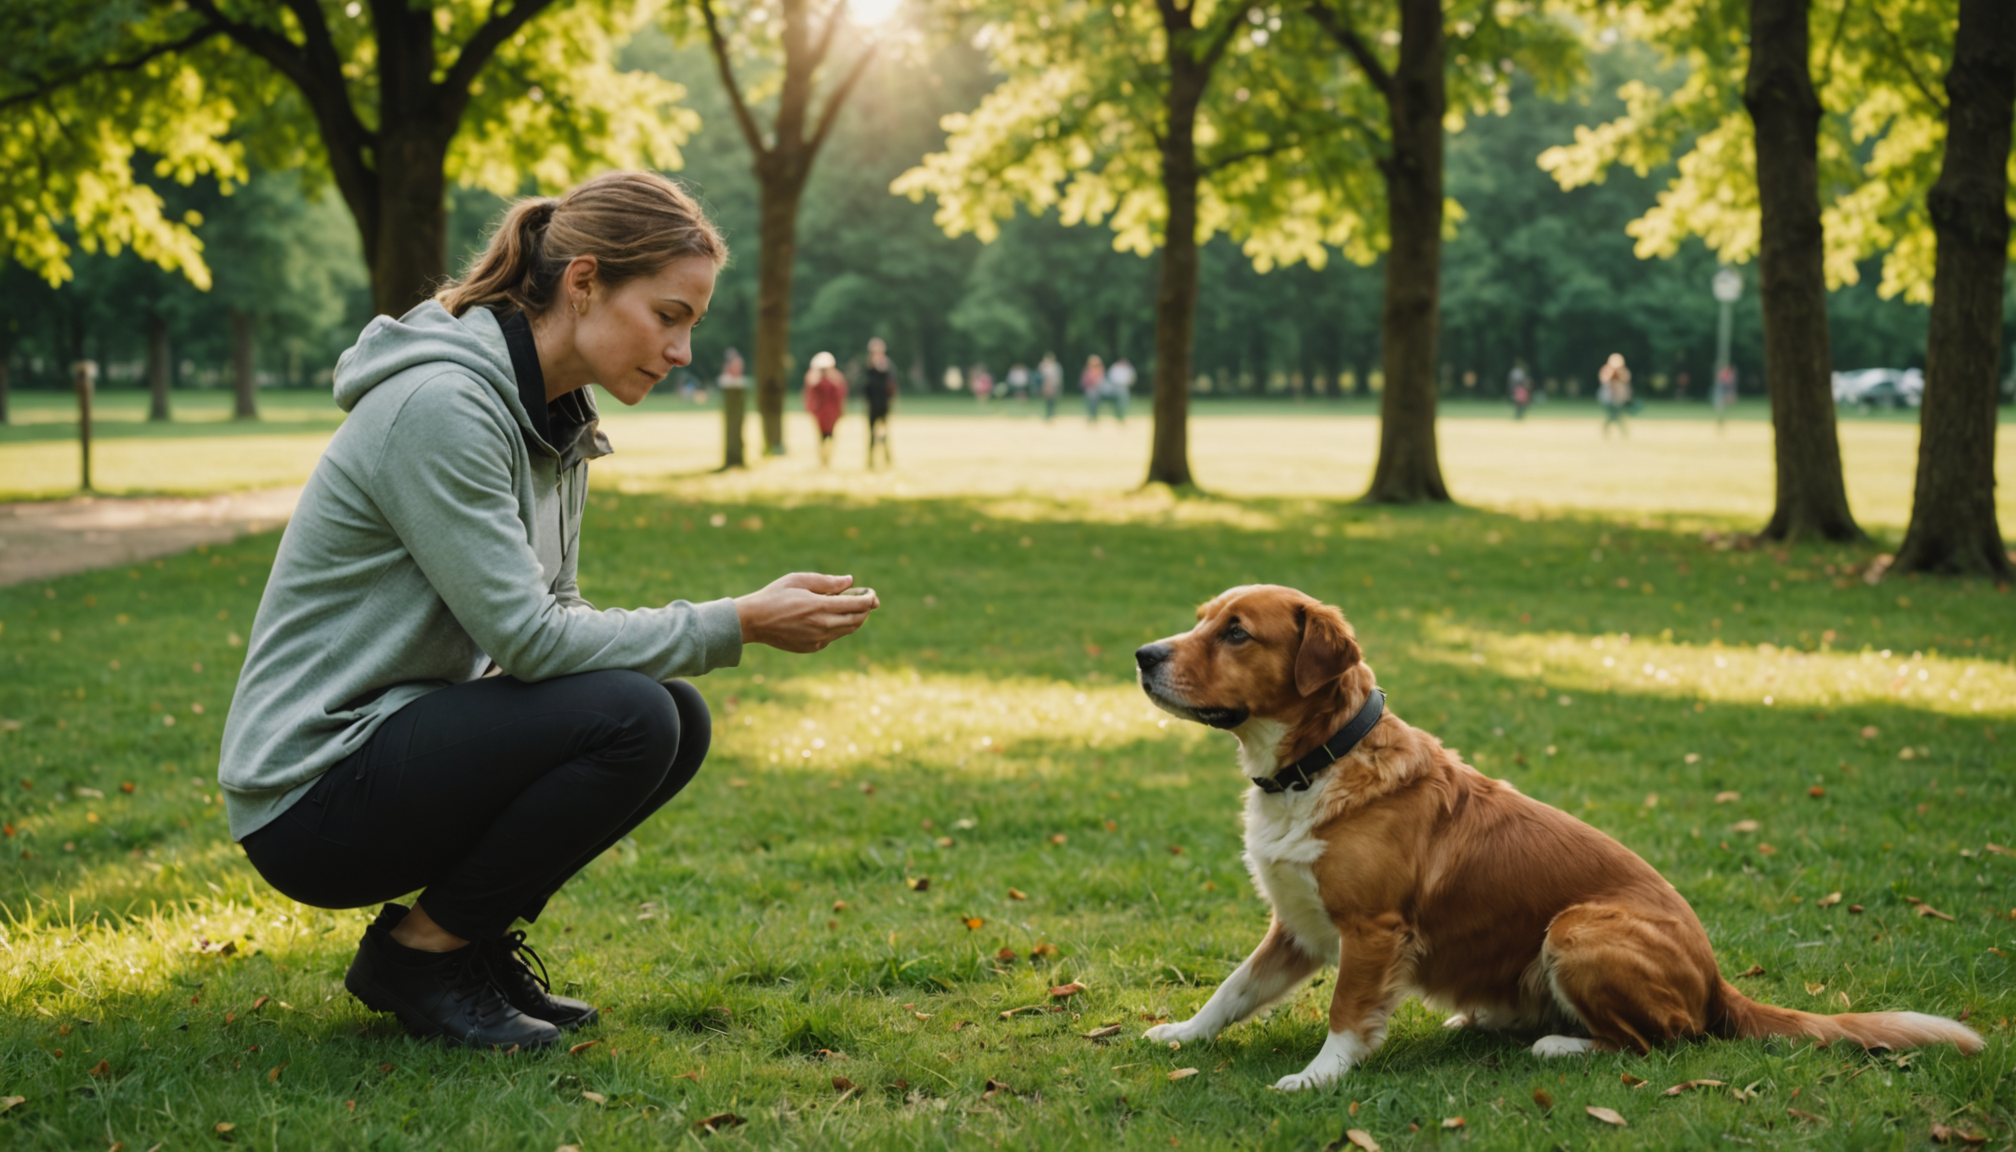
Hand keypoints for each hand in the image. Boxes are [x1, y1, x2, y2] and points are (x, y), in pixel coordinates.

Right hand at [735, 573, 878, 652]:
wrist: (753, 621)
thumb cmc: (775, 596)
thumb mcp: (799, 580)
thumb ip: (827, 582)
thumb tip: (850, 581)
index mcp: (821, 607)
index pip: (857, 605)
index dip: (869, 599)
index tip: (872, 593)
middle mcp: (823, 626)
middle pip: (857, 620)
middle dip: (866, 610)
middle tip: (869, 600)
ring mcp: (818, 639)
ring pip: (847, 630)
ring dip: (855, 619)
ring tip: (855, 607)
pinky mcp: (813, 647)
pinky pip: (833, 637)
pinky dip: (839, 627)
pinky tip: (833, 617)